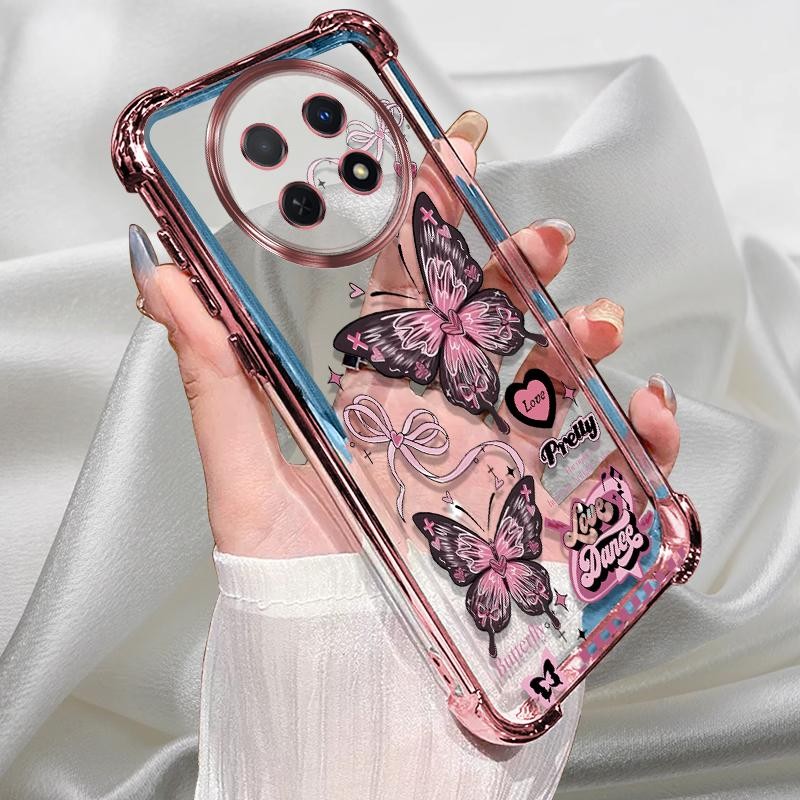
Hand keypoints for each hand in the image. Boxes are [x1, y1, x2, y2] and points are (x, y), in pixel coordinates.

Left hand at [129, 111, 679, 559]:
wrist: (337, 674)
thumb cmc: (288, 576)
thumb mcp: (243, 468)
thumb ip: (210, 374)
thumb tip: (156, 274)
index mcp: (380, 393)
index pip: (411, 289)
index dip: (435, 221)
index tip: (454, 154)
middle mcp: (441, 418)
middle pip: (494, 324)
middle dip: (520, 270)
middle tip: (542, 238)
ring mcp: (495, 464)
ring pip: (556, 382)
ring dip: (585, 341)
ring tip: (597, 322)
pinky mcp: (537, 518)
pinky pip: (607, 473)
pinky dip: (642, 441)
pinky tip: (649, 414)